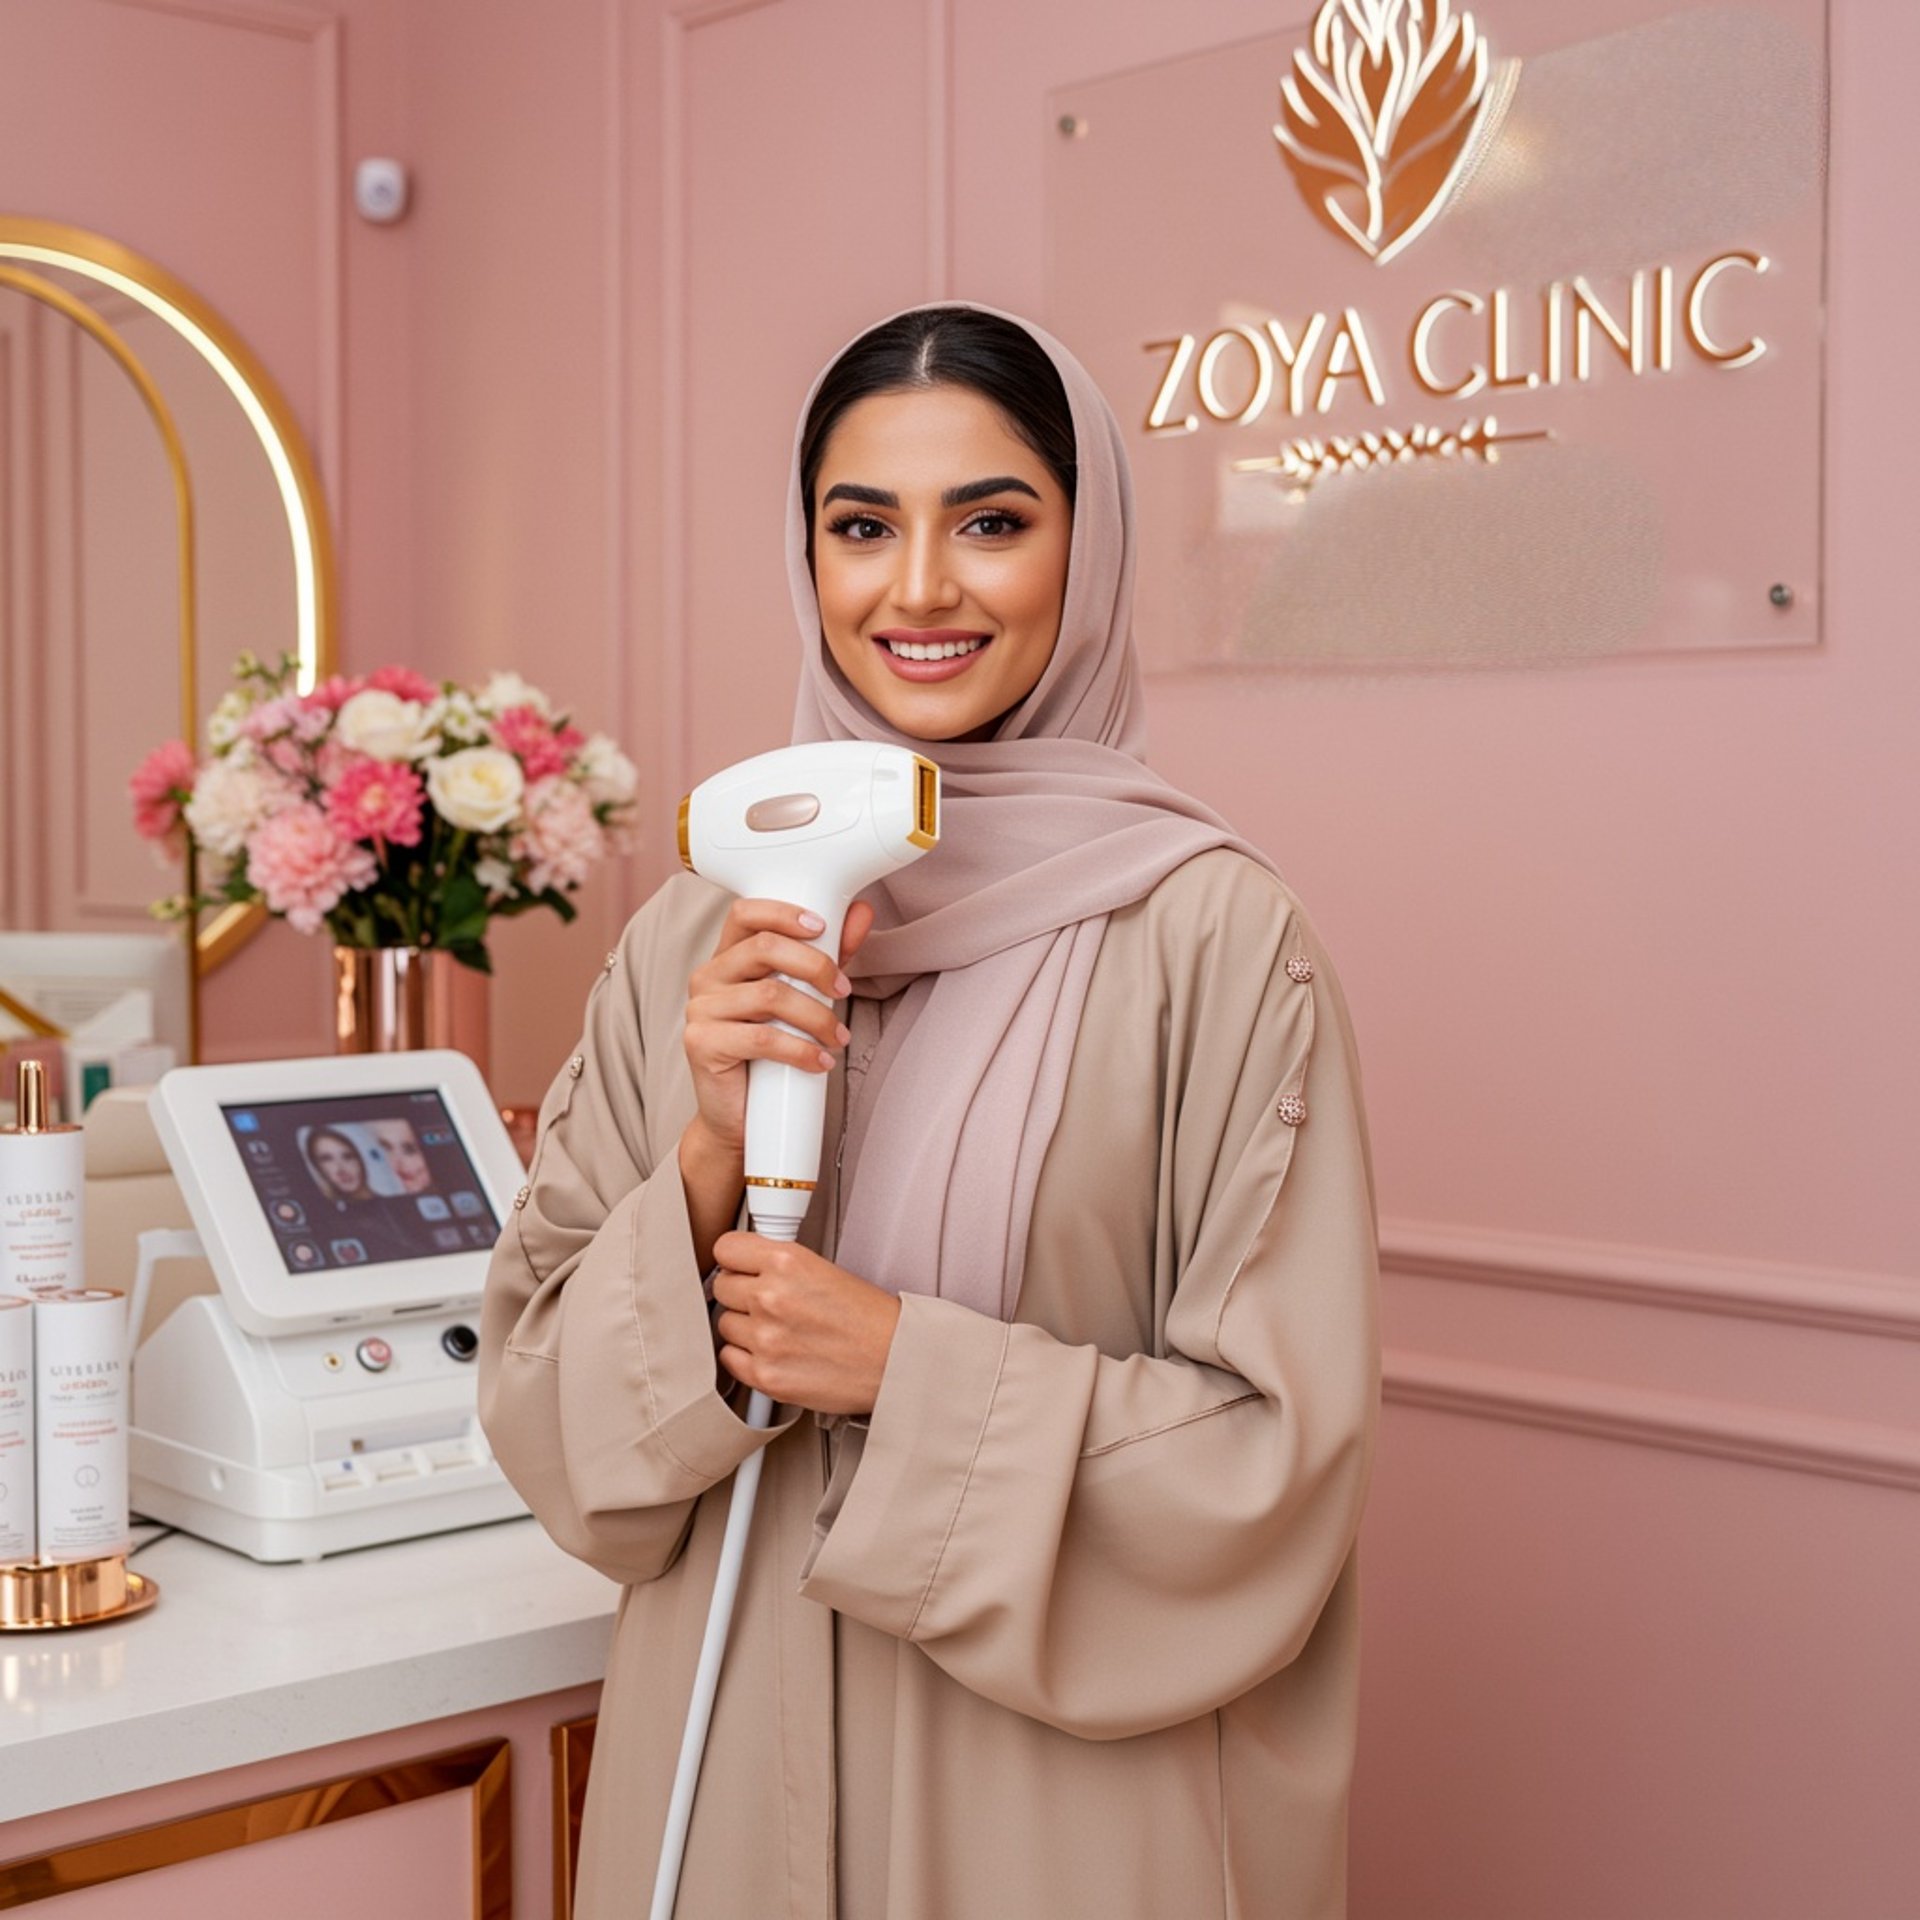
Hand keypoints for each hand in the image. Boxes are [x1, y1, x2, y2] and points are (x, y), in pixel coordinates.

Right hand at [681, 897, 874, 1160]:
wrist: (741, 1116)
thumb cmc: (772, 1052)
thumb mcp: (807, 994)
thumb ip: (830, 953)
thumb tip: (863, 912)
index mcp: (728, 957)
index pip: (745, 913)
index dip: (784, 913)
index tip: (821, 926)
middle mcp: (707, 977)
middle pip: (764, 948)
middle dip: (815, 965)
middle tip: (844, 990)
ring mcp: (700, 1010)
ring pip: (769, 995)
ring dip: (817, 1016)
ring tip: (837, 1037)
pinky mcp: (701, 1044)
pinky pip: (761, 1038)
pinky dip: (801, 1050)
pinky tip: (820, 1061)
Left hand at [711, 1232, 899, 1416]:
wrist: (895, 1361)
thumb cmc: (870, 1319)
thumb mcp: (825, 1269)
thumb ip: (779, 1265)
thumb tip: (746, 1266)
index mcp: (787, 1262)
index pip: (725, 1249)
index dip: (735, 1259)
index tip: (741, 1266)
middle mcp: (771, 1297)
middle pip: (721, 1286)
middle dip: (741, 1292)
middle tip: (767, 1301)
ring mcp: (765, 1339)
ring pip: (725, 1324)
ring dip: (745, 1326)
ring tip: (779, 1329)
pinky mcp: (765, 1375)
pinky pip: (730, 1358)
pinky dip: (746, 1357)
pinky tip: (773, 1351)